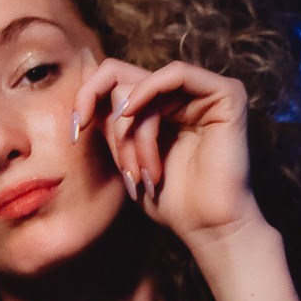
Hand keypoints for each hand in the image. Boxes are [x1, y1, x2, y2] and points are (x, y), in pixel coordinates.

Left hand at [73, 56, 265, 251]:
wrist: (206, 226)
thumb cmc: (169, 201)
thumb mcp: (126, 157)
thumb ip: (110, 121)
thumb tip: (84, 77)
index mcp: (161, 105)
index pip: (115, 81)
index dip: (87, 97)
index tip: (75, 132)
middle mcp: (182, 93)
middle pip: (124, 77)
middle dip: (113, 126)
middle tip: (122, 169)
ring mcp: (204, 91)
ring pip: (144, 84)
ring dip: (133, 132)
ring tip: (141, 174)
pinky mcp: (225, 94)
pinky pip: (176, 74)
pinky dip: (149, 93)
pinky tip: (133, 116)